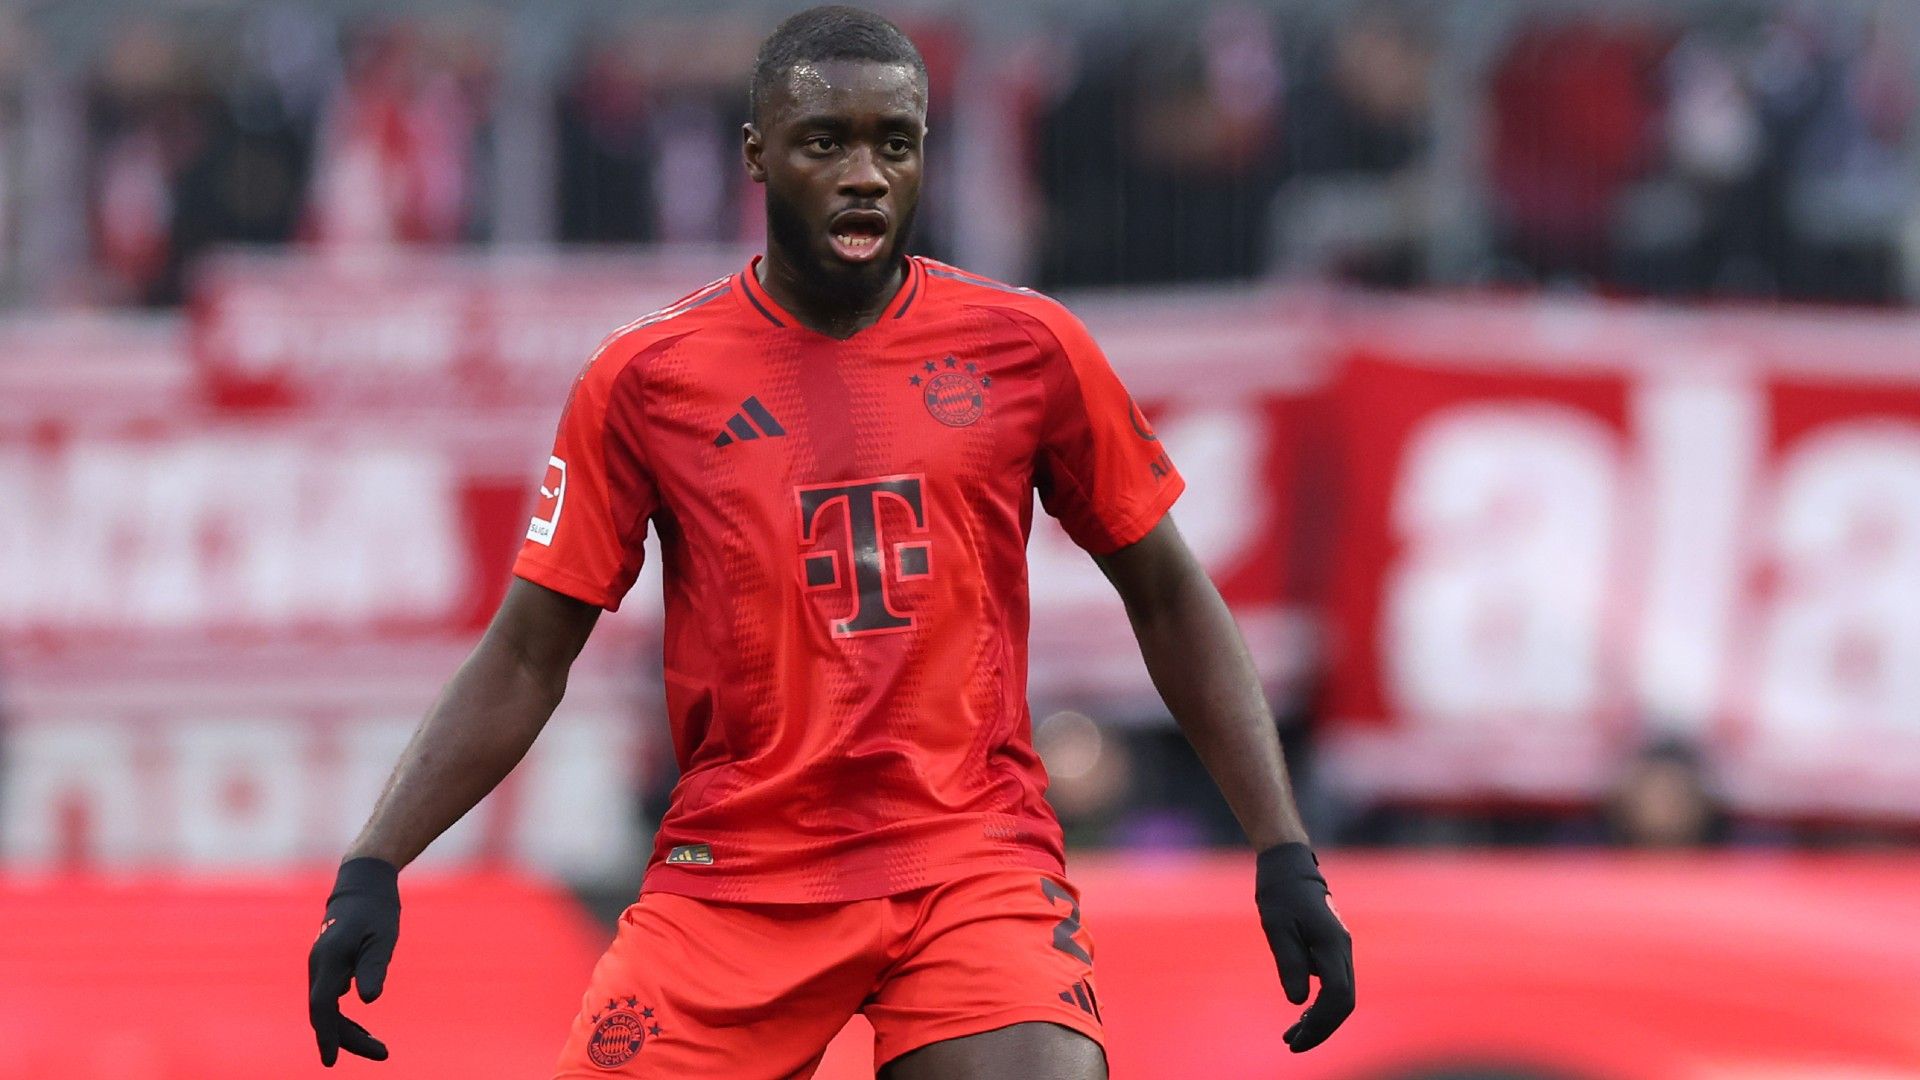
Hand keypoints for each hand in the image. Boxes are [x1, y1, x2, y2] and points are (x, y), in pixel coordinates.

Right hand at [308, 857, 399, 1065]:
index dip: (327, 1035)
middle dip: (347, 1039)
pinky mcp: (329, 965)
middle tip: (382, 1054)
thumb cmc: (377, 909)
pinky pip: (330, 999)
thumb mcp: (383, 937)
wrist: (363, 883)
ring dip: (347, 1031)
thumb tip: (369, 1000)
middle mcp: (319, 965)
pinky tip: (361, 1029)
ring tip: (377, 1047)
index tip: (331, 1062)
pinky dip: (344, 1018)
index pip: (323, 1007)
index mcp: (329, 960)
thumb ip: (374, 967)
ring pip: (326, 1008)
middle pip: (324, 1013)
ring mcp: (322, 966)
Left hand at [1255, 843, 1353, 1052]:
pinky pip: (1334, 984)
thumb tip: (1298, 1001)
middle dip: (1320, 1029)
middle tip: (1292, 1045)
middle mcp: (1343, 950)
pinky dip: (1320, 1005)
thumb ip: (1289, 962)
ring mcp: (1340, 949)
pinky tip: (1300, 1014)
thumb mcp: (1277, 926)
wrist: (1289, 865)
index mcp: (1332, 945)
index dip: (1320, 1024)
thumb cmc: (1280, 892)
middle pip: (1344, 1002)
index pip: (1337, 997)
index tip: (1296, 1040)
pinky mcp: (1332, 949)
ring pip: (1341, 995)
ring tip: (1292, 1037)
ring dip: (1320, 1020)